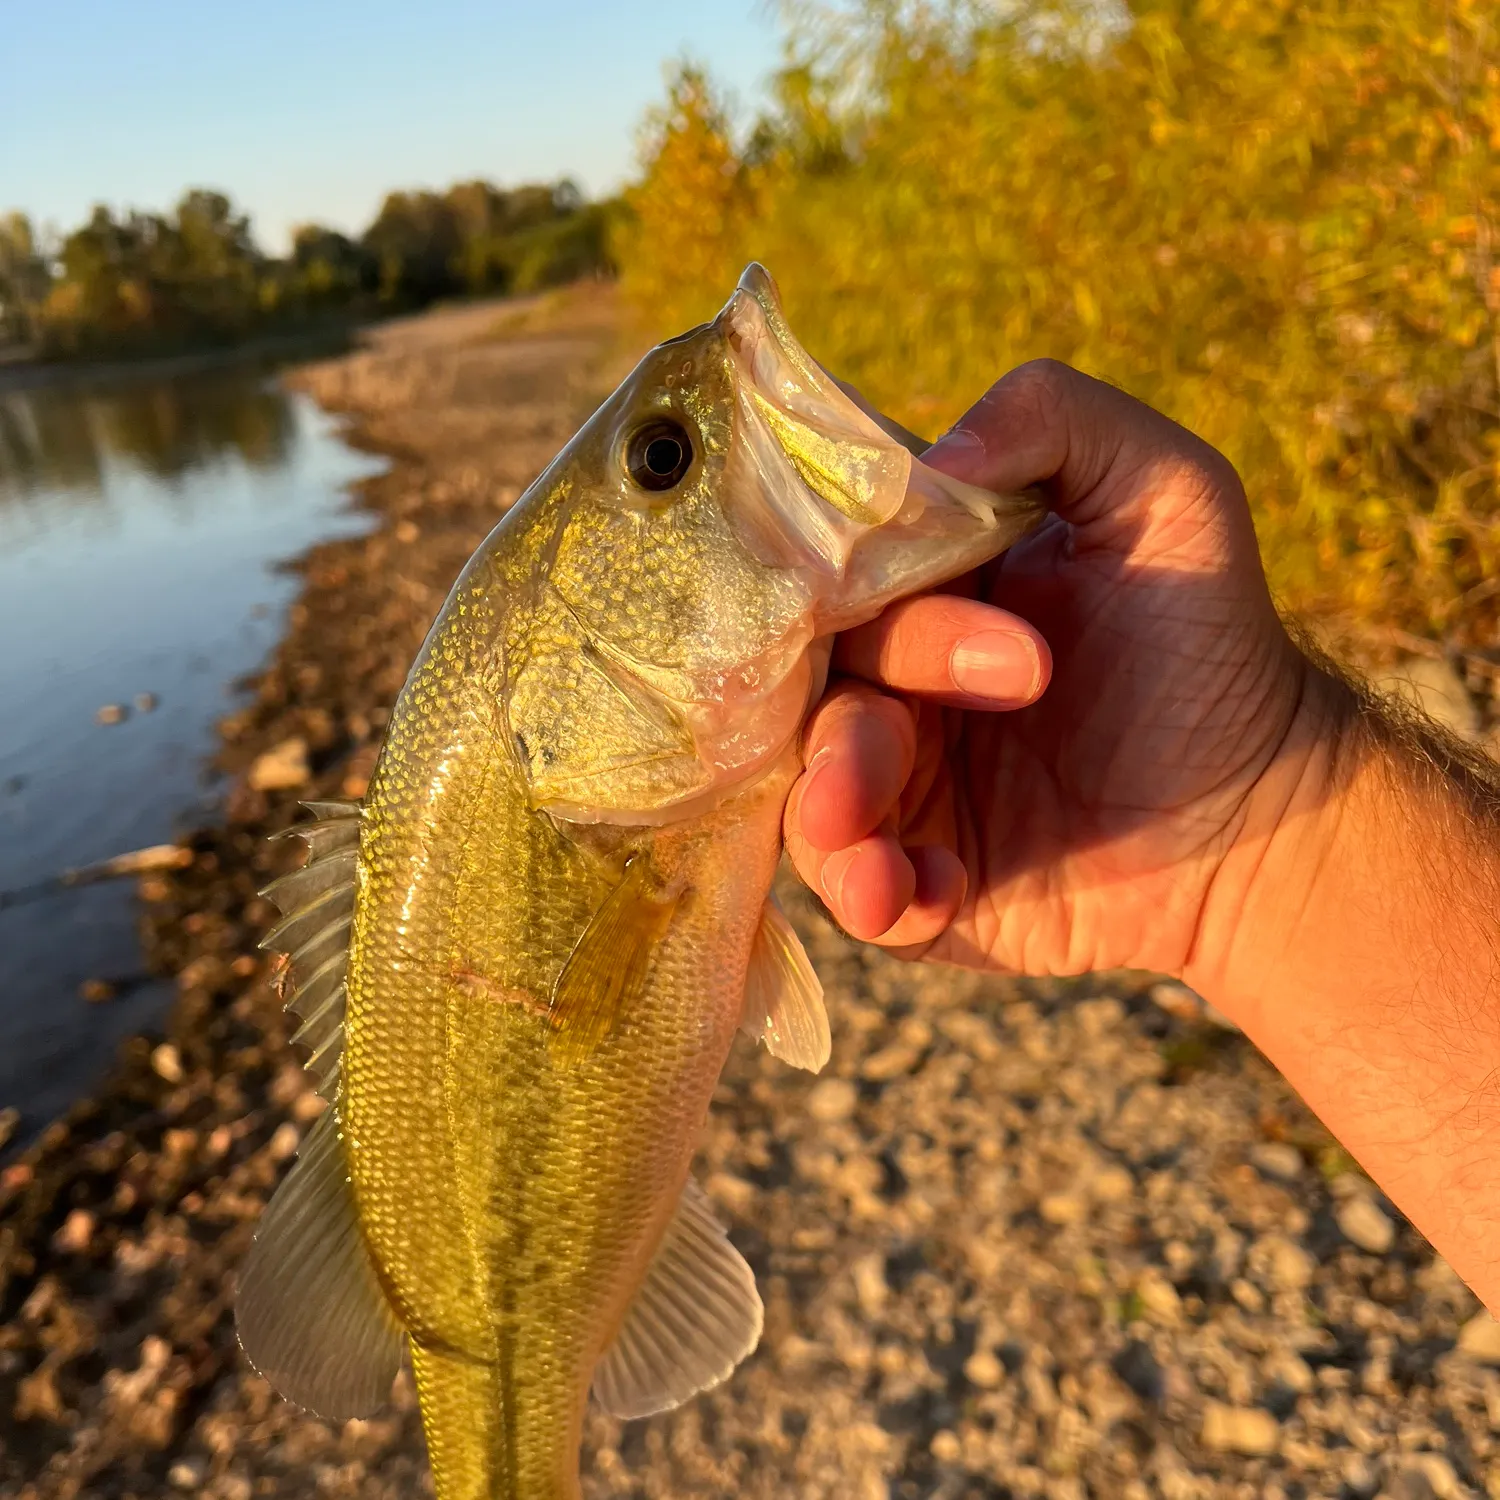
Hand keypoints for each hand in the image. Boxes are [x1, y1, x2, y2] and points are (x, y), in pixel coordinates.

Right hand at [785, 359, 1313, 977]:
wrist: (1259, 810)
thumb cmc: (1207, 640)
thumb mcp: (1165, 492)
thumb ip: (1053, 418)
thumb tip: (928, 463)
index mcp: (919, 581)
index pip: (821, 559)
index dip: (820, 568)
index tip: (864, 585)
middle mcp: (887, 675)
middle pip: (804, 674)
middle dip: (866, 694)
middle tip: (1014, 682)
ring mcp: (894, 779)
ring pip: (803, 782)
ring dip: (834, 800)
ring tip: (886, 839)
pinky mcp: (909, 875)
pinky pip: (849, 889)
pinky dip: (872, 889)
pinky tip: (938, 887)